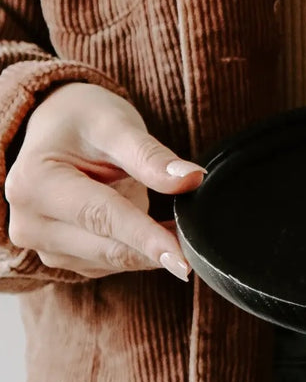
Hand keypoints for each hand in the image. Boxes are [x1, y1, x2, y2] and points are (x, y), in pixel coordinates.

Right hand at [4, 83, 204, 279]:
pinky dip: (141, 251)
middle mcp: (30, 223)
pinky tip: (162, 233)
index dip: (146, 237)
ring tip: (182, 227)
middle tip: (200, 241)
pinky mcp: (64, 256)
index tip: (183, 258)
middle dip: (157, 248)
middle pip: (106, 247)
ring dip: (152, 251)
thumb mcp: (115, 124)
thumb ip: (150, 155)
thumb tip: (192, 179)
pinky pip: (111, 262)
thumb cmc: (82, 119)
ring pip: (112, 261)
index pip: (101, 217)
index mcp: (35, 184)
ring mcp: (44, 245)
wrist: (56, 127)